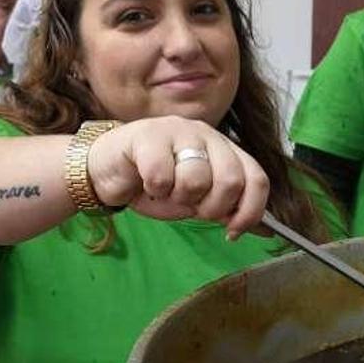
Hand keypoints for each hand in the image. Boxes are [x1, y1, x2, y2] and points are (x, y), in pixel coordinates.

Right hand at [87, 116, 268, 239]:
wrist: (107, 170)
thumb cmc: (154, 185)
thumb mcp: (195, 202)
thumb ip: (223, 208)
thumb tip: (252, 226)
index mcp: (225, 150)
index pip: (256, 179)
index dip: (250, 210)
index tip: (232, 232)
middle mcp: (208, 135)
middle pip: (231, 180)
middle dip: (211, 208)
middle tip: (190, 207)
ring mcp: (179, 131)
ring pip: (196, 179)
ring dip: (179, 198)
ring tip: (165, 192)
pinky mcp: (148, 134)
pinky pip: (162, 175)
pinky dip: (154, 190)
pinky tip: (146, 184)